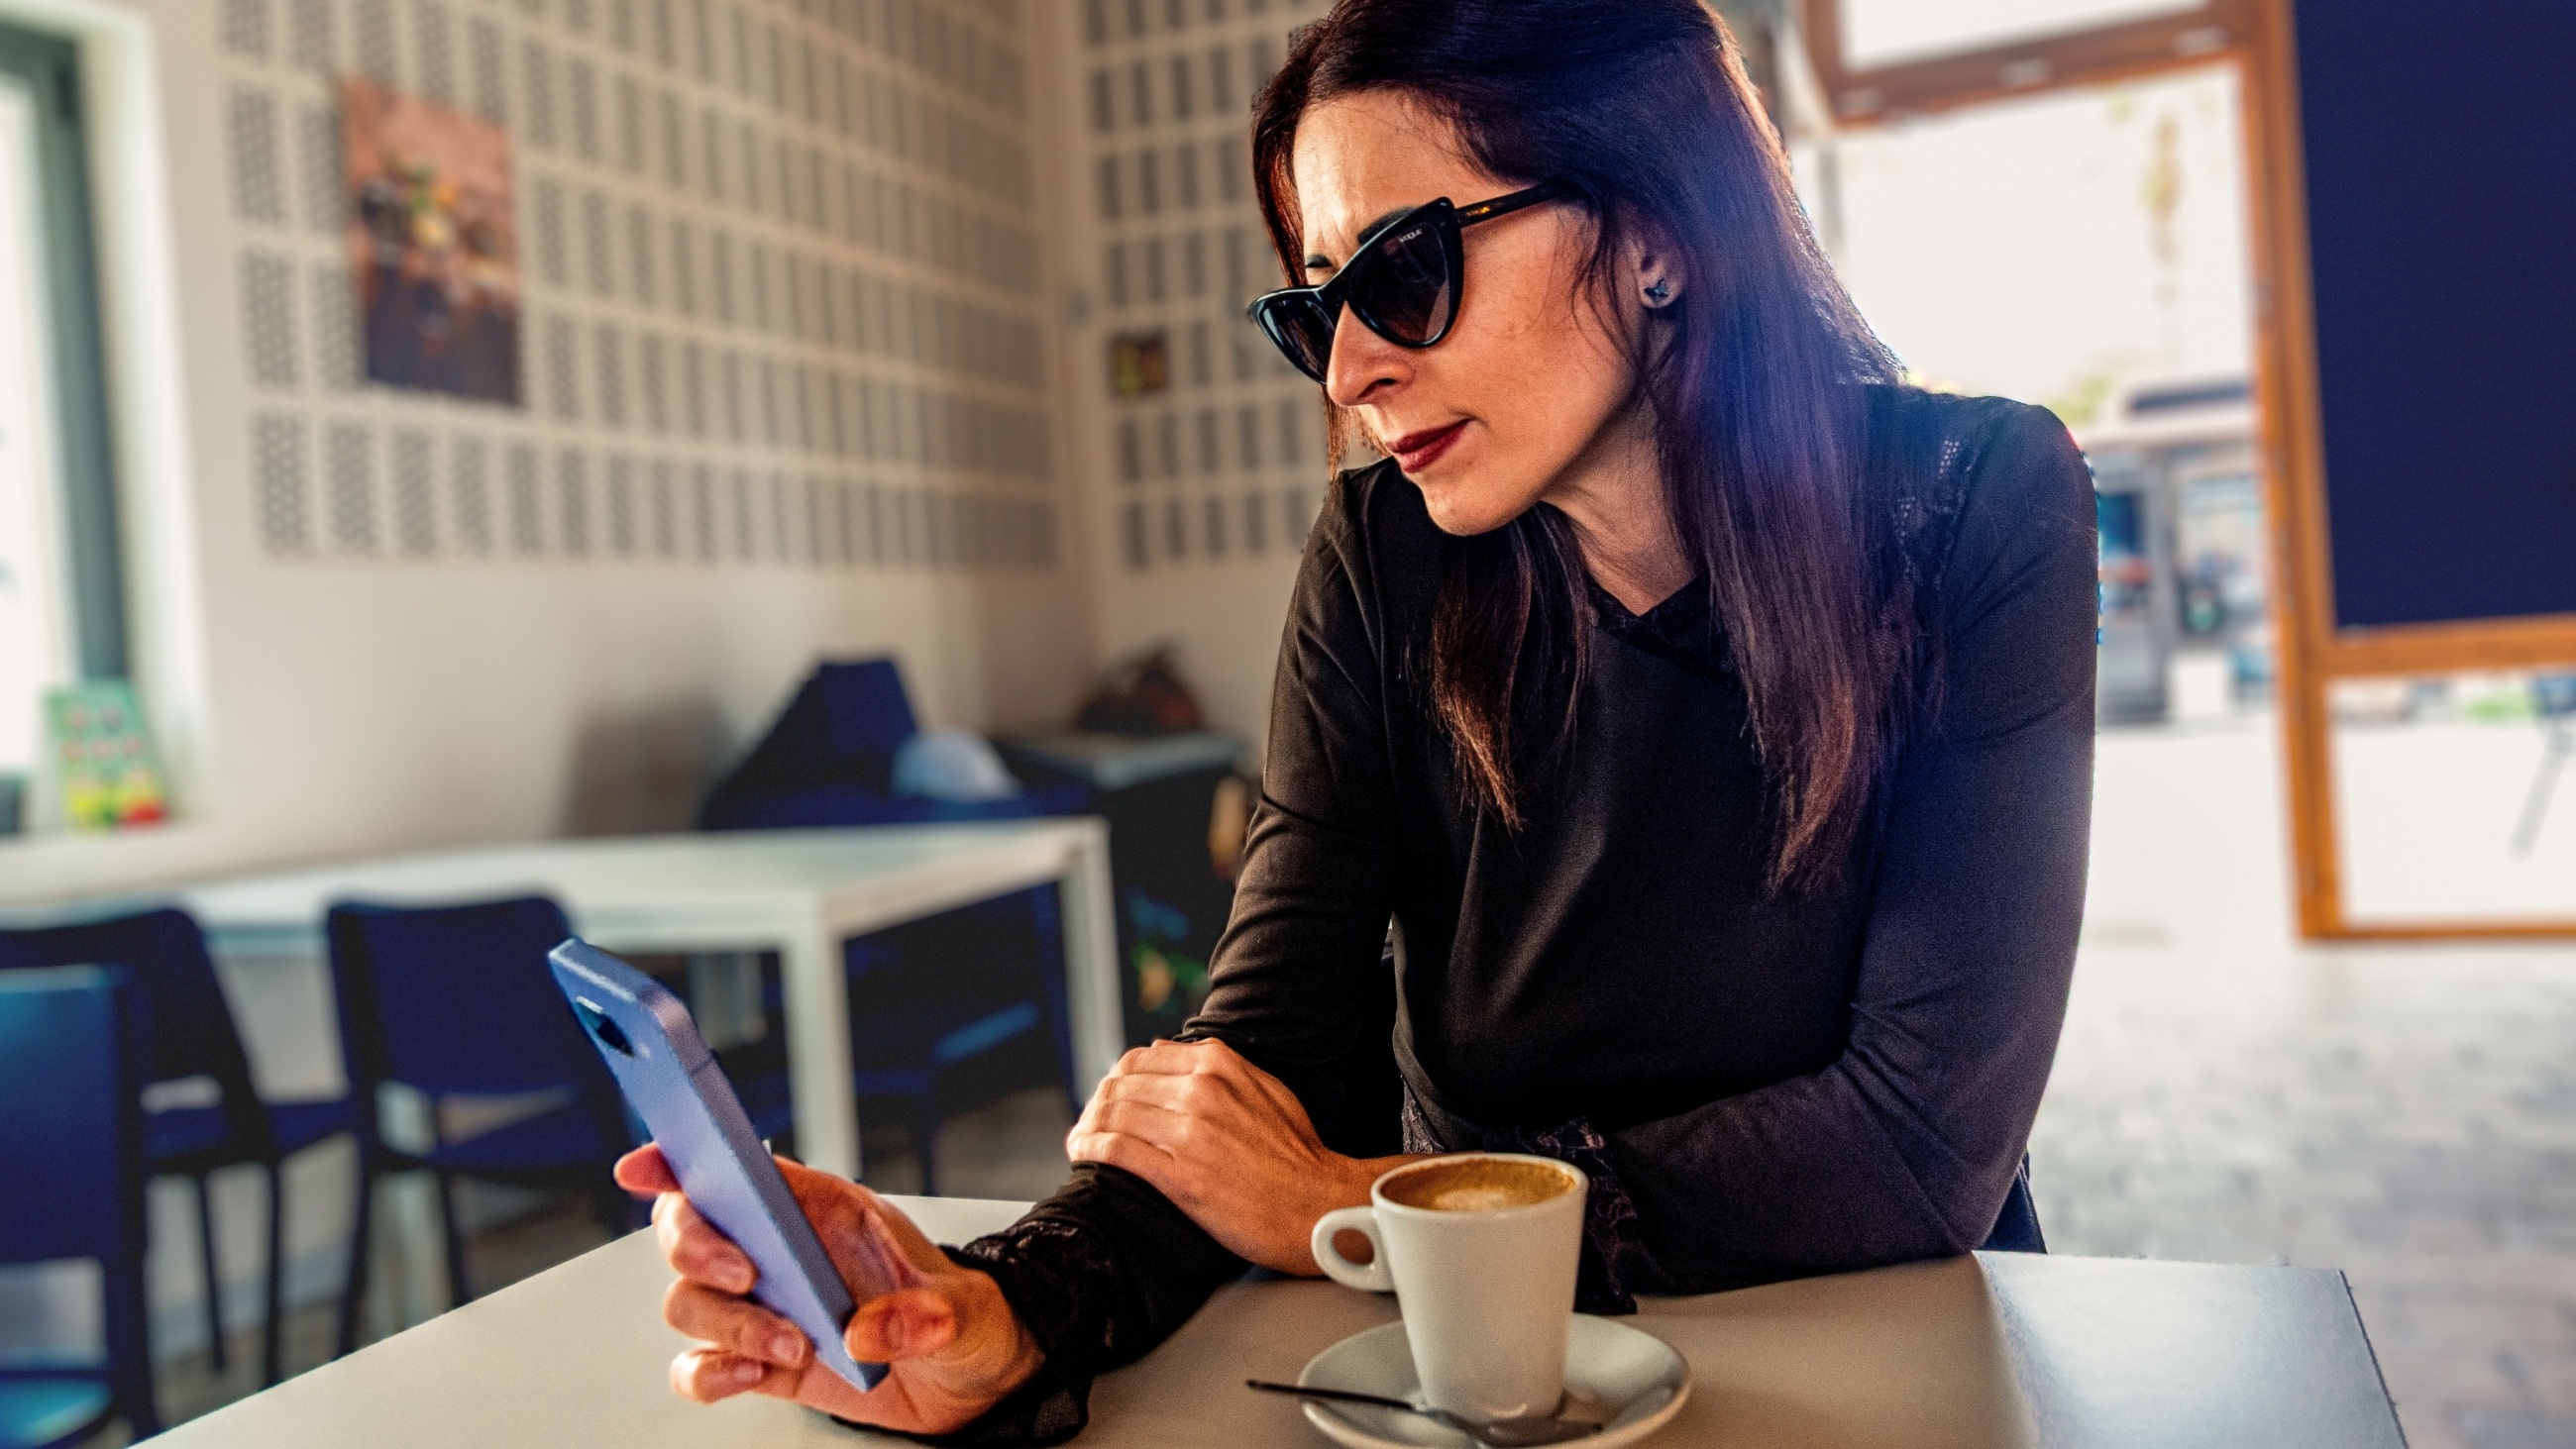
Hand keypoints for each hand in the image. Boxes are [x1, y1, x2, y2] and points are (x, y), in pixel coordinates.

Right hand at [613, 1145, 1042, 1434]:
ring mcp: (763, 1306)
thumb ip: (924, 1315)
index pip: (739, 1167)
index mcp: (821, 1209)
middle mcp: (780, 1251)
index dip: (682, 1158)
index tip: (642, 1166)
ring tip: (790, 1345)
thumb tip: (867, 1331)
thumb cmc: (960, 1319)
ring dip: (727, 1325)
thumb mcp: (964, 1312)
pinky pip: (698, 1364)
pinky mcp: (757, 1359)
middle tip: (748, 1278)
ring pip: (688, 1300)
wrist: (966, 1380)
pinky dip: (711, 1372)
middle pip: (689, 1228)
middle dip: (698, 1247)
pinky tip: (754, 1373)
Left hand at [1065, 1038, 1417, 1273]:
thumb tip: (1164, 1049)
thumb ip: (1217, 1066)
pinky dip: (1090, 1149)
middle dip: (1095, 1104)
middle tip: (1088, 1122)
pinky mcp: (1180, 1174)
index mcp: (1220, 1065)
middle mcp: (1201, 1090)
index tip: (1108, 1097)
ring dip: (1086, 1127)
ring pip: (1112, 1114)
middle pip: (1120, 1085)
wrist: (1319, 1206)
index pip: (1140, 1059)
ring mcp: (1190, 1131)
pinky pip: (1117, 1150)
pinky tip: (1083, 1154)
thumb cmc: (1298, 1155)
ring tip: (1079, 1141)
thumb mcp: (1266, 1089)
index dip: (1115, 1079)